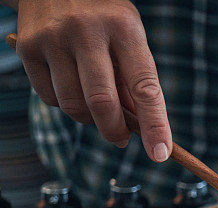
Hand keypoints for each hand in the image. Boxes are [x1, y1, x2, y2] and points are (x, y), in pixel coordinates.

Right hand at [14, 0, 171, 161]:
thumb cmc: (104, 17)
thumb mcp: (129, 38)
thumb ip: (134, 80)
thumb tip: (141, 128)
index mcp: (124, 28)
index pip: (145, 87)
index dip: (156, 124)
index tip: (161, 153)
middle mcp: (87, 30)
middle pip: (102, 102)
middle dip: (115, 131)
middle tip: (122, 139)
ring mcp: (53, 38)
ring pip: (73, 106)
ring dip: (89, 119)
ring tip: (96, 107)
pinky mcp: (27, 46)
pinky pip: (49, 98)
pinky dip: (64, 104)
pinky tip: (71, 87)